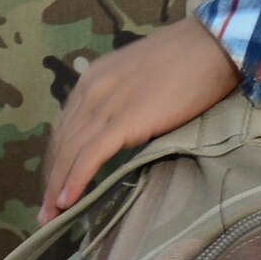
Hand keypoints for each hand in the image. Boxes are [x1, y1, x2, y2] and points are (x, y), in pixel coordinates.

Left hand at [39, 18, 239, 222]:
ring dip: (57, 187)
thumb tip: (126, 126)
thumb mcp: (143, 76)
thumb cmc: (191, 59)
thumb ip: (127, 98)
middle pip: (62, 142)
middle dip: (51, 178)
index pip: (66, 126)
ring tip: (51, 216)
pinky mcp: (125, 120)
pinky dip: (75, 180)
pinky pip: (90, 156)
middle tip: (45, 210)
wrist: (215, 44)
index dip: (58, 159)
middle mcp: (91, 90)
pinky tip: (67, 202)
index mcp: (94, 78)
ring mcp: (106, 104)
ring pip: (70, 152)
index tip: (55, 183)